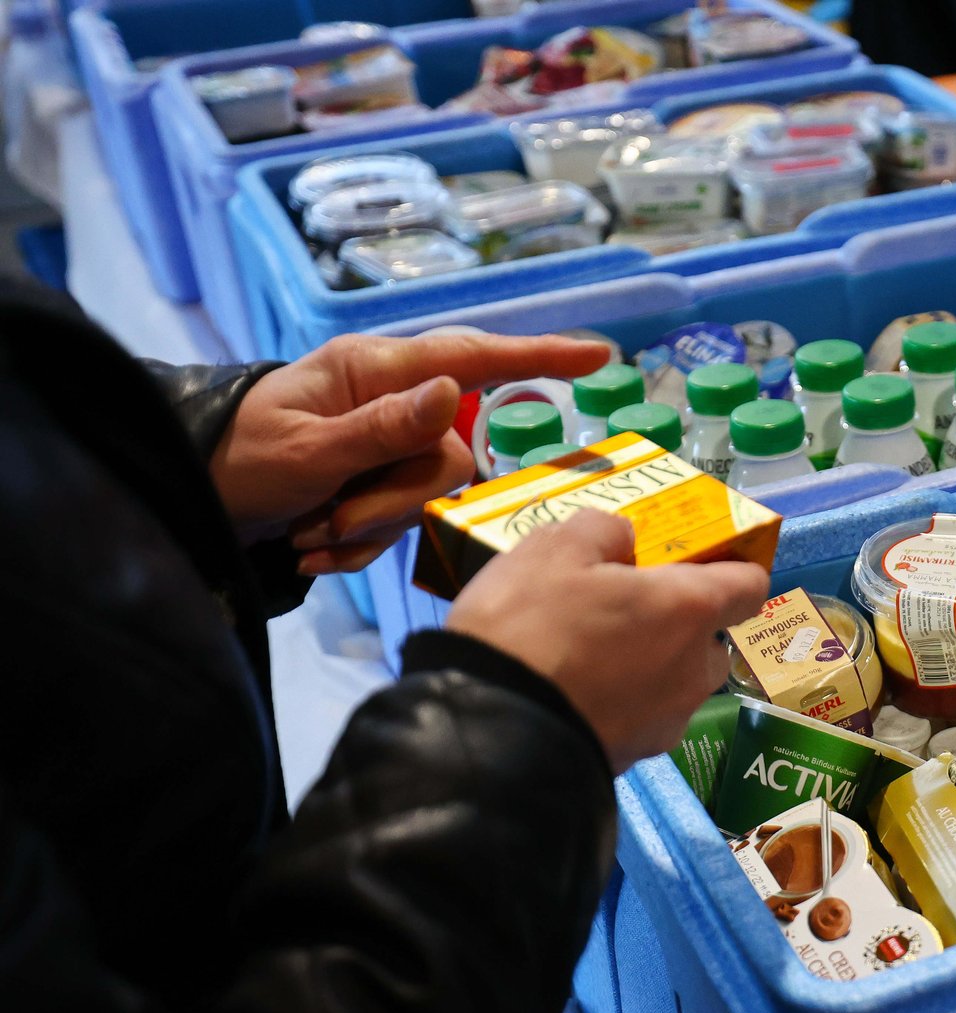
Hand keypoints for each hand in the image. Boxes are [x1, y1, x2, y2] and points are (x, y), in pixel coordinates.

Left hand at [211, 332, 611, 573]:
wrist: (194, 502)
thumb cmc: (237, 462)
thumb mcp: (305, 450)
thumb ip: (383, 428)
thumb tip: (454, 390)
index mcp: (372, 372)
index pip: (470, 356)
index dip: (538, 358)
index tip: (596, 357)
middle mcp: (391, 403)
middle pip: (449, 454)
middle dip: (394, 500)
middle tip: (331, 523)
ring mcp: (389, 447)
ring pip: (428, 495)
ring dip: (371, 527)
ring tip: (310, 535)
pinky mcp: (381, 487)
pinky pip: (402, 522)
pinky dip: (359, 545)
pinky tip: (312, 547)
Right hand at [443, 511, 769, 767]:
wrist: (491, 738)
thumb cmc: (530, 629)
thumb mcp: (552, 550)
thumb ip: (601, 531)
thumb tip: (623, 541)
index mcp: (690, 610)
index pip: (749, 585)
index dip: (729, 570)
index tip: (692, 564)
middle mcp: (695, 670)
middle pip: (708, 640)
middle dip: (676, 624)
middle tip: (620, 610)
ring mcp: (669, 722)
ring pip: (675, 683)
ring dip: (648, 666)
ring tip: (586, 656)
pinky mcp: (636, 759)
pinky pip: (640, 718)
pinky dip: (619, 703)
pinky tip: (572, 694)